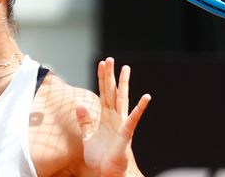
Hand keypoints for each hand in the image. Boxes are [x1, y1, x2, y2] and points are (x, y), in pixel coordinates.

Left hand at [77, 57, 149, 176]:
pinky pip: (133, 119)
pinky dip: (140, 108)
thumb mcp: (87, 136)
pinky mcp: (126, 134)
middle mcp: (114, 117)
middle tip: (110, 59)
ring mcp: (121, 124)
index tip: (101, 63)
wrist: (106, 173)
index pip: (103, 92)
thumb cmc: (100, 158)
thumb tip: (79, 104)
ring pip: (122, 100)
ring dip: (124, 84)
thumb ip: (84, 121)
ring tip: (126, 69)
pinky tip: (145, 97)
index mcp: (105, 117)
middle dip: (111, 75)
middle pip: (112, 92)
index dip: (102, 78)